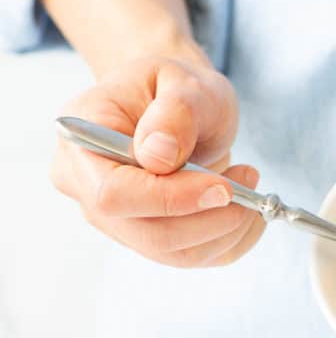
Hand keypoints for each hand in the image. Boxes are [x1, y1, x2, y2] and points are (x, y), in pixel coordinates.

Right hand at [51, 55, 264, 266]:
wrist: (177, 104)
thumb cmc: (174, 87)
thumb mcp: (182, 82)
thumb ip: (174, 113)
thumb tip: (158, 154)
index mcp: (82, 143)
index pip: (114, 194)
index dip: (172, 198)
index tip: (224, 186)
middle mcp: (87, 189)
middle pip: (148, 234)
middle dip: (210, 219)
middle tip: (249, 182)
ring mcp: (116, 219)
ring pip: (174, 252)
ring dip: (225, 230)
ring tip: (250, 188)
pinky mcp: (147, 235)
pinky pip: (192, 256)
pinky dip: (230, 240)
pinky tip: (247, 211)